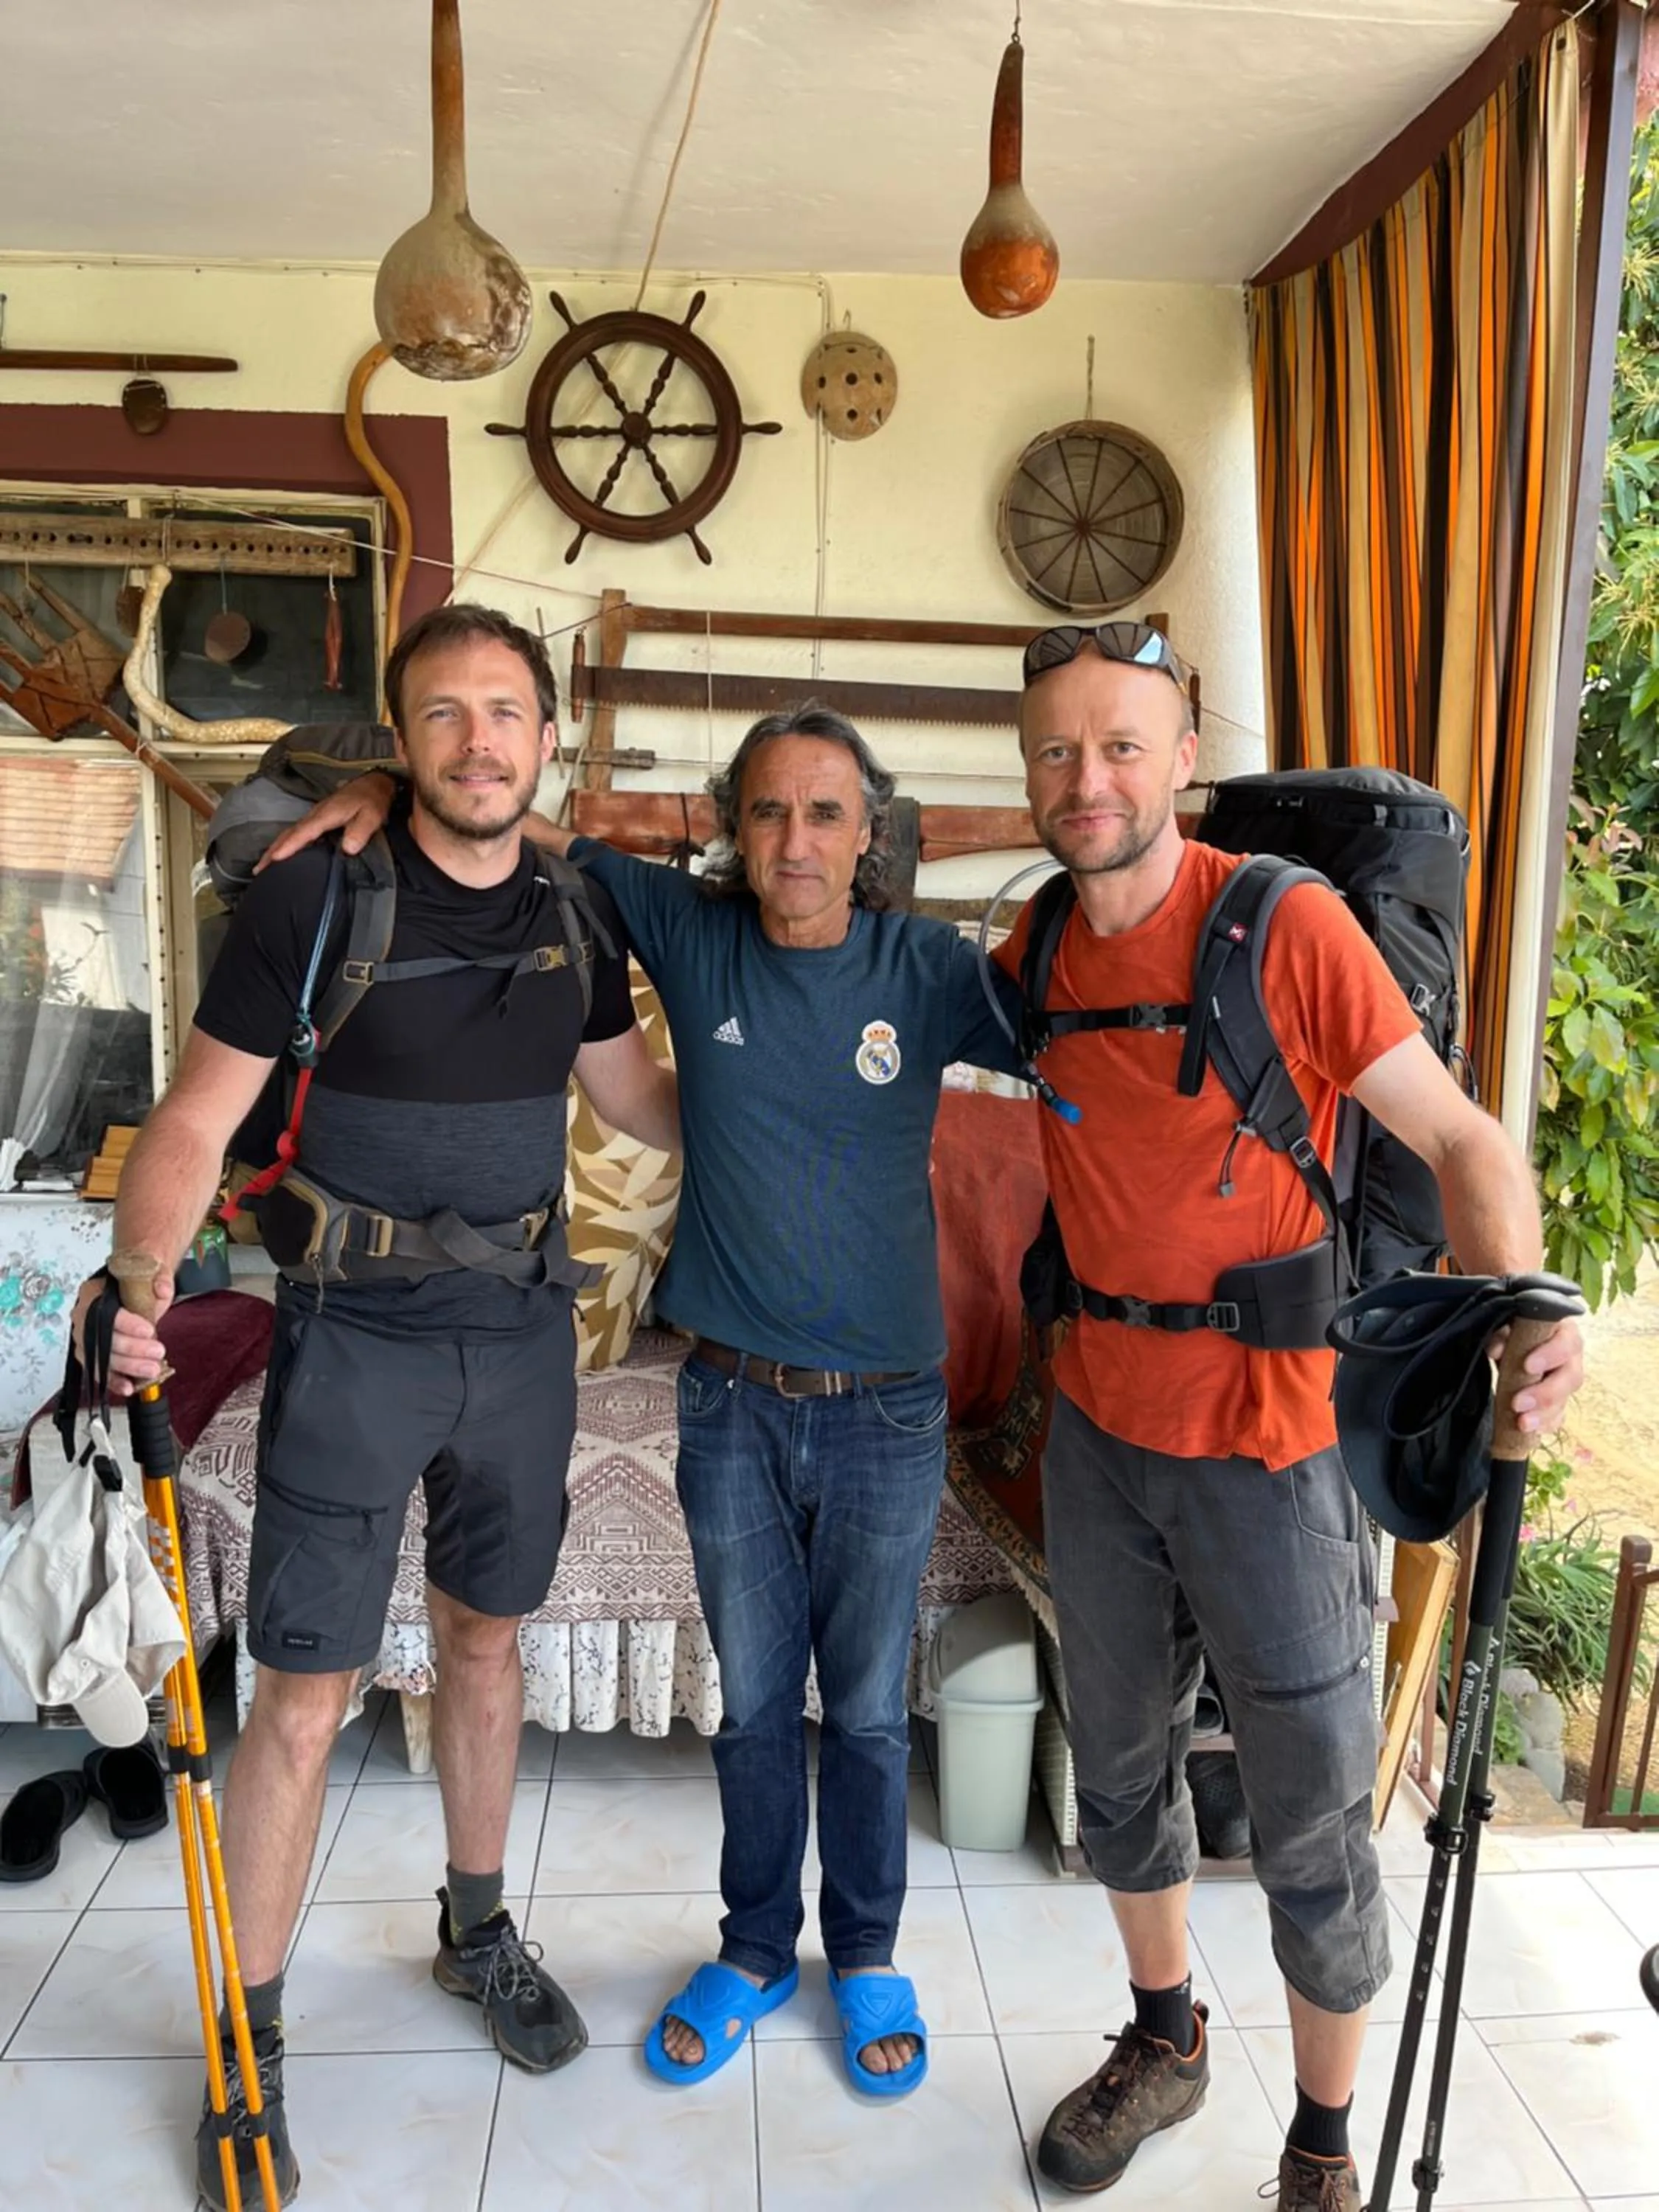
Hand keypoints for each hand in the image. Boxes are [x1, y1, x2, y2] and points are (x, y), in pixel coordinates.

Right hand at [71, 1270, 174, 1398]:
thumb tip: (161, 1289)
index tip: (148, 1330)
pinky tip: (129, 1387)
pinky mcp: (92, 1355)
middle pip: (102, 1338)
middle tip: (157, 1351)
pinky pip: (99, 1372)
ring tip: (152, 1370)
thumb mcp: (152, 1272)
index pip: (104, 1310)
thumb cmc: (139, 1282)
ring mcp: (85, 1338)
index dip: (126, 1324)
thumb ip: (159, 1278)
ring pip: (100, 1358)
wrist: (136, 1288)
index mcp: (93, 1292)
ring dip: (127, 1367)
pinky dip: (114, 1381)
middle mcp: (83, 1316)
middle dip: (132, 1349)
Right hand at [259, 771, 398, 869]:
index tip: (274, 858)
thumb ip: (360, 831)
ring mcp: (314, 816)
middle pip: (289, 834)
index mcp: (326, 815)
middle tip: (259, 869)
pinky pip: (296, 832)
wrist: (372, 784)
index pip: (303, 832)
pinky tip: (282, 853)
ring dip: (275, 848)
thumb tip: (348, 848)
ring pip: (290, 833)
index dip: (289, 846)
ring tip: (263, 865)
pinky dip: (285, 843)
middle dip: (272, 851)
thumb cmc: (371, 800)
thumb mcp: (371, 816)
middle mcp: (315, 815)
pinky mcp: (316, 819)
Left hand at [1489, 1317, 1584, 1437]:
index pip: (1566, 1343)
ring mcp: (1565, 1382)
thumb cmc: (1513, 1328)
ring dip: (1544, 1415)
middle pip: (1571, 1378)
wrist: (1513, 1341)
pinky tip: (1532, 1431)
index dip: (1551, 1355)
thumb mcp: (1506, 1325)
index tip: (1528, 1366)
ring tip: (1523, 1424)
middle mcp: (1571, 1358)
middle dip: (1546, 1394)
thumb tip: (1496, 1350)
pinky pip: (1558, 1416)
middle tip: (1519, 1404)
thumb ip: (1501, 1333)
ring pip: (1564, 1401)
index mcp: (1563, 1332)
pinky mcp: (1558, 1401)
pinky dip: (1545, 1424)